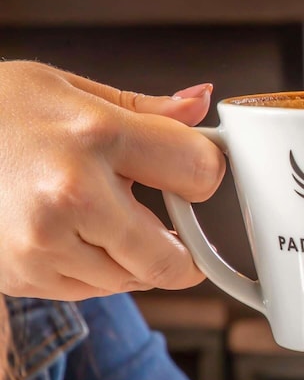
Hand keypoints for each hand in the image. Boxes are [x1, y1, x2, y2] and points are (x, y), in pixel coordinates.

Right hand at [0, 61, 225, 299]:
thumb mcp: (67, 88)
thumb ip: (144, 108)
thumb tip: (202, 102)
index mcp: (94, 133)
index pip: (198, 172)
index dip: (203, 175)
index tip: (190, 175)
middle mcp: (72, 192)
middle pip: (171, 259)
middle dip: (178, 249)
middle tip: (166, 228)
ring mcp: (44, 242)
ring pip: (132, 281)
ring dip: (131, 259)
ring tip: (96, 216)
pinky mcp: (25, 275)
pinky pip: (92, 291)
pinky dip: (92, 270)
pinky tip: (65, 233)